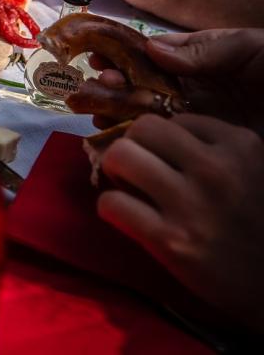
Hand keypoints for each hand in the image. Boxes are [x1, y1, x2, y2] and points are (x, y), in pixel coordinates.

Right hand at [78, 29, 263, 134]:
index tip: (97, 59)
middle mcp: (191, 91)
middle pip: (140, 88)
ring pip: (146, 117)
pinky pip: (167, 147)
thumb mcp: (250, 48)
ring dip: (117, 114)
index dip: (121, 56)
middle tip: (94, 90)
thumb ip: (204, 49)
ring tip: (98, 115)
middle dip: (112, 87)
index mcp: (199, 62)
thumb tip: (152, 49)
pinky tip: (118, 142)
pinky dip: (139, 144)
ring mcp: (196, 121)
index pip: (151, 57)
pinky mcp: (204, 150)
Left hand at [95, 113, 263, 331]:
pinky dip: (110, 207)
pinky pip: (111, 203)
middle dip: (133, 145)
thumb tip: (155, 134)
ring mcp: (192, 204)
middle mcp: (216, 169)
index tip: (168, 160)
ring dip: (115, 170)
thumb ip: (215, 150)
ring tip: (130, 188)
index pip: (177, 119)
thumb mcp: (253, 172)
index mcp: (241, 146)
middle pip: (142, 128)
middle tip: (139, 169)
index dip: (165, 140)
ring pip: (119, 155)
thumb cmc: (259, 225)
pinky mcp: (170, 240)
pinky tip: (126, 215)